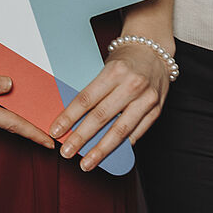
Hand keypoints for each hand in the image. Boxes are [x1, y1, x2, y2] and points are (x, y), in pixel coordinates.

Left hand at [47, 41, 168, 171]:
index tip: (56, 131)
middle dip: (81, 138)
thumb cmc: (125, 58)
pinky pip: (137, 132)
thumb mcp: (106, 66)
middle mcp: (132, 85)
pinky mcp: (157, 110)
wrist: (155, 50)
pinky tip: (110, 155)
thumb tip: (72, 116)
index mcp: (114, 71)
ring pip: (120, 130)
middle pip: (101, 117)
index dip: (69, 117)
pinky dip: (122, 146)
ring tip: (87, 162)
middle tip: (66, 152)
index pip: (86, 99)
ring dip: (101, 150)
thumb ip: (94, 89)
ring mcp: (146, 99)